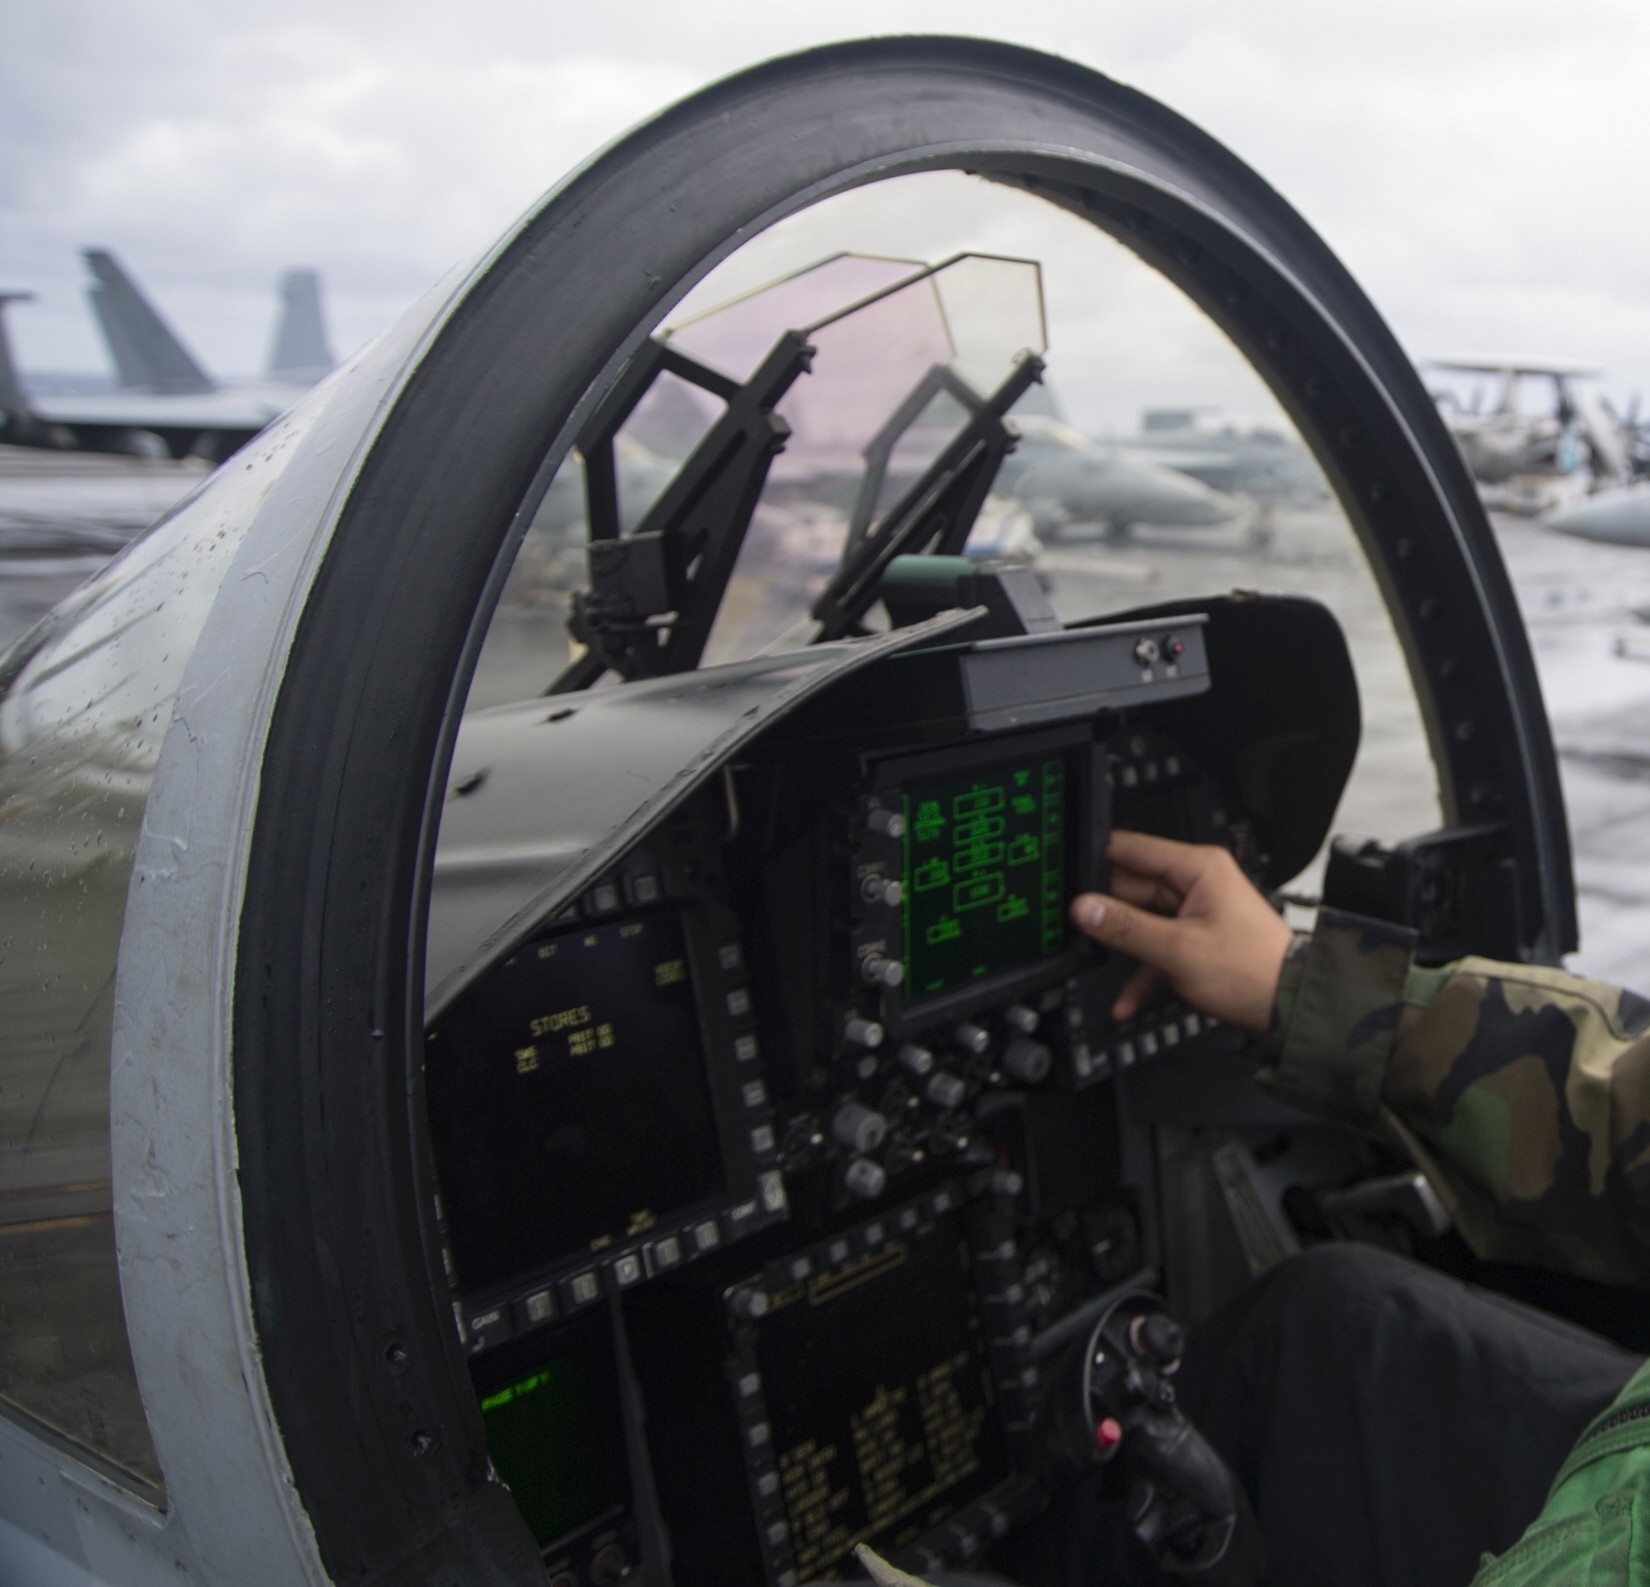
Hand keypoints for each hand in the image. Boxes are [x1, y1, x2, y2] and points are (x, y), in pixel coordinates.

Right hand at [1069, 830, 1292, 1033]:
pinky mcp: (1192, 941)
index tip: (1064, 880)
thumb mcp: (1178, 949)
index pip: (1131, 849)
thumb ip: (1126, 927)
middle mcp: (1194, 883)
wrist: (1291, 1007)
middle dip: (1104, 912)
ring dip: (1121, 947)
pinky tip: (1125, 1000)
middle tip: (1073, 931)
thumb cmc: (1253, 971)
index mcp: (1196, 868)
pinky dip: (1140, 973)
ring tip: (1095, 961)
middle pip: (1130, 887)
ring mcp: (1193, 913)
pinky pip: (1154, 950)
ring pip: (1138, 920)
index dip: (1095, 863)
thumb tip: (1084, 908)